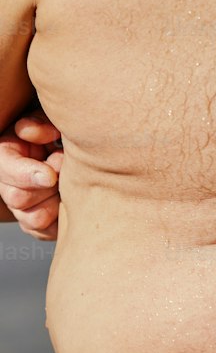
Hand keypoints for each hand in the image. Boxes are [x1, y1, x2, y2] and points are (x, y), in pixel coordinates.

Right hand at [0, 109, 62, 241]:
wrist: (71, 148)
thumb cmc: (59, 132)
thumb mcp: (48, 120)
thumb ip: (40, 123)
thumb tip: (35, 134)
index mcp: (6, 154)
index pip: (6, 168)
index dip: (28, 174)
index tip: (51, 176)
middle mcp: (8, 183)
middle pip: (17, 198)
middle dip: (46, 188)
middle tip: (66, 173)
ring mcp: (22, 206)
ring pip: (33, 219)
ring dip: (55, 205)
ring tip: (68, 188)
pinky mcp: (39, 223)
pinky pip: (46, 232)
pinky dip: (60, 222)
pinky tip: (70, 205)